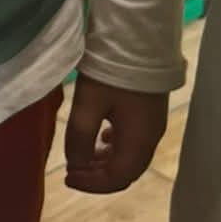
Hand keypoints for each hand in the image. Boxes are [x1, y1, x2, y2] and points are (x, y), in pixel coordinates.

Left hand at [64, 76, 167, 194]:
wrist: (140, 37)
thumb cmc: (113, 71)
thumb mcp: (88, 104)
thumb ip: (80, 137)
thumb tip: (76, 163)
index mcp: (139, 141)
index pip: (117, 178)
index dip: (92, 184)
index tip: (68, 178)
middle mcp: (151, 137)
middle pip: (126, 170)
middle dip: (99, 176)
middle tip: (73, 171)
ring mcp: (152, 124)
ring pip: (129, 155)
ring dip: (106, 161)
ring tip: (82, 156)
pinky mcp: (148, 111)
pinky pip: (132, 139)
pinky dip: (114, 146)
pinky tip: (101, 137)